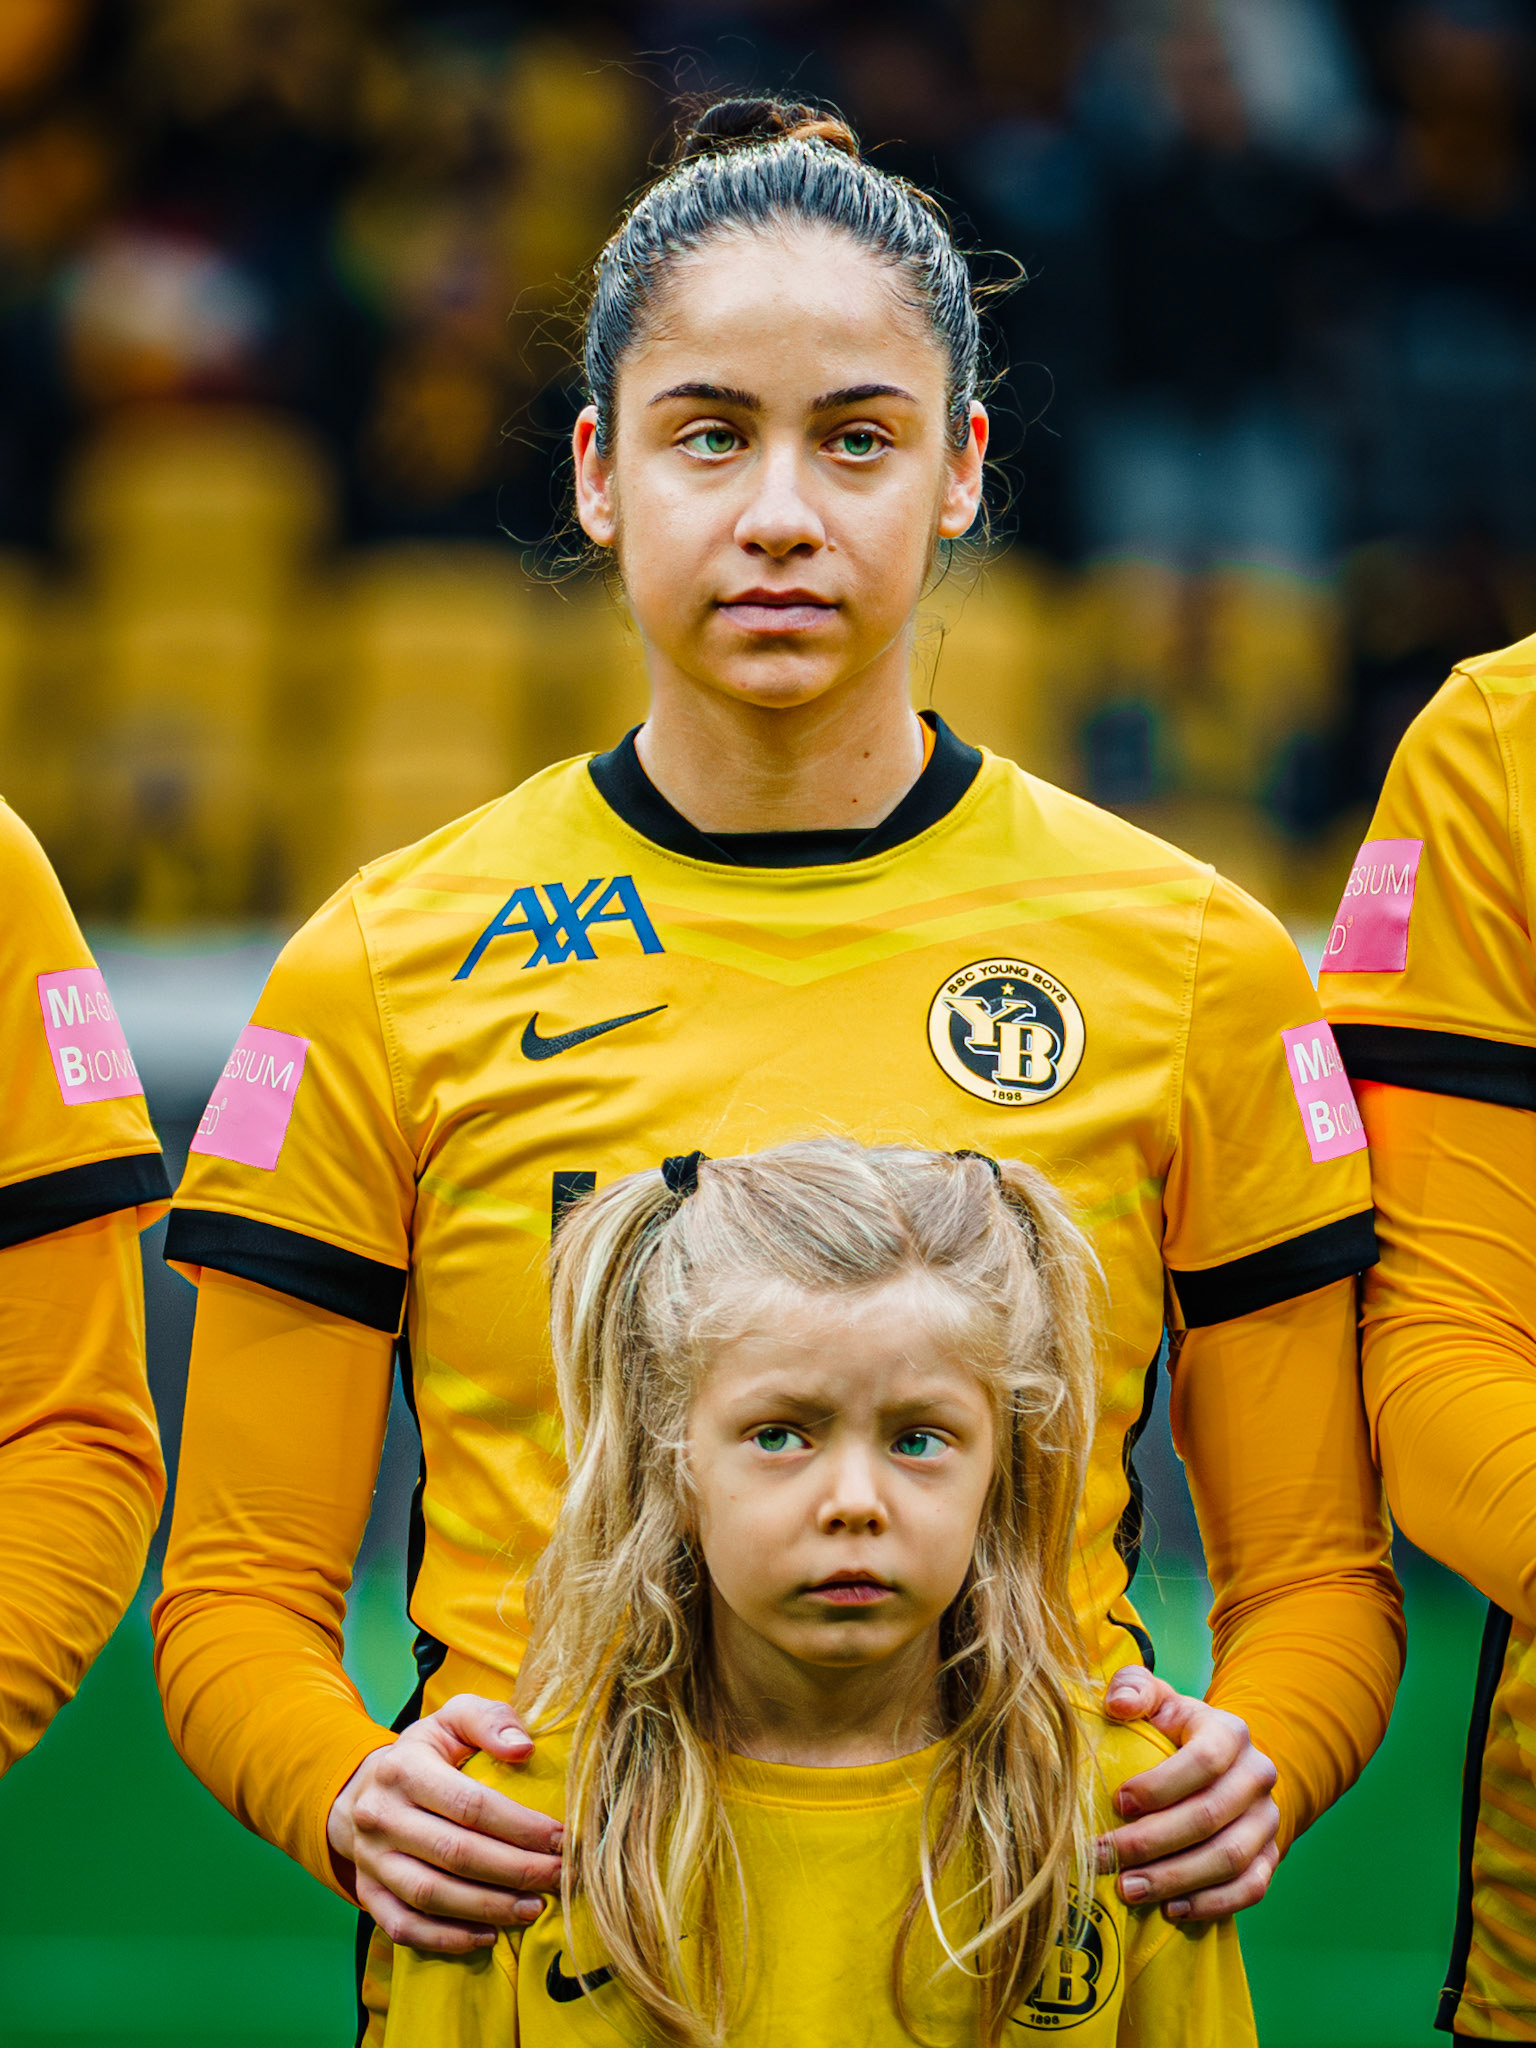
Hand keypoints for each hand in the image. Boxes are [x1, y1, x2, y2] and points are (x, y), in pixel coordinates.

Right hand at [327, 1693, 562, 1954]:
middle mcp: (381, 1816)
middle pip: (455, 1854)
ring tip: (534, 1908)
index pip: (470, 1804)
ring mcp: (371, 1859)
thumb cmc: (427, 1753)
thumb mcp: (453, 1719)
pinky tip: (489, 1935)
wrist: (363, 1789)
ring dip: (488, 1907)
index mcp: (404, 1768)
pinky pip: (405, 1927)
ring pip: (431, 1895)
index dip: (520, 1826)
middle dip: (515, 1870)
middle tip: (558, 1878)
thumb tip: (523, 1748)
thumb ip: (490, 1721)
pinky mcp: (368, 1893)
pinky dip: (448, 1938)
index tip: (561, 1838)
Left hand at [1099, 1667, 1279, 1921]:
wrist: (1219, 1766)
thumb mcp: (1154, 1698)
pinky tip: (1169, 1909)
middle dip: (1151, 1841)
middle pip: (1209, 1816)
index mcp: (1230, 1733)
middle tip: (1103, 1856)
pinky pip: (1249, 1889)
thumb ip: (1133, 1688)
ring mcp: (1267, 1821)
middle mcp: (1257, 1776)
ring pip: (1228, 1859)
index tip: (1117, 1803)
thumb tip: (1117, 1705)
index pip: (1204, 1761)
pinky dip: (1210, 1904)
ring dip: (1174, 1879)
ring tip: (1126, 1888)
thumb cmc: (1171, 1730)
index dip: (1159, 1786)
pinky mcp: (1270, 1858)